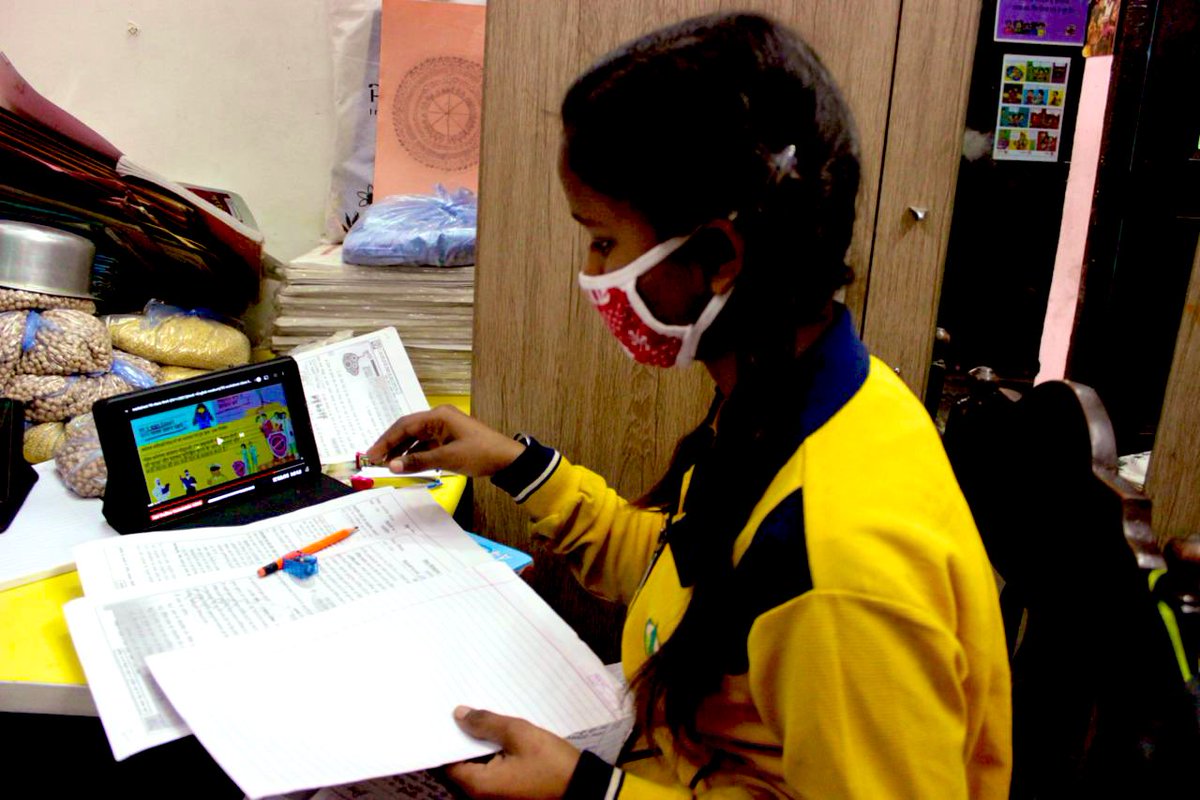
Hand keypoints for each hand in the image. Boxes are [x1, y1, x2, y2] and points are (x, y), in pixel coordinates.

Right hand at [364, 405, 524, 476]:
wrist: (507, 460)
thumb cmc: (480, 454)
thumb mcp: (447, 458)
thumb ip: (418, 461)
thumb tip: (391, 466)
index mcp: (438, 416)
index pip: (404, 425)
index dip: (386, 440)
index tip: (371, 455)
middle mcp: (439, 419)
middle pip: (407, 430)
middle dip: (391, 445)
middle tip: (374, 461)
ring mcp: (444, 429)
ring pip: (415, 439)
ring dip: (402, 451)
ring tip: (386, 465)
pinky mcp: (448, 440)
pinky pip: (425, 446)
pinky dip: (414, 455)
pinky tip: (405, 465)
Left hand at [444, 706, 579, 799]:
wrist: (583, 787)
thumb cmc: (551, 763)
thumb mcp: (519, 735)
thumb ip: (487, 723)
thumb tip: (458, 715)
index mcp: (478, 785)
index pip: (447, 762)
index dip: (446, 738)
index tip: (445, 716)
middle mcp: (481, 796)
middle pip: (460, 765)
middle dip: (461, 739)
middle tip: (462, 710)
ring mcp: (495, 796)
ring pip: (475, 768)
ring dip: (477, 746)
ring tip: (479, 717)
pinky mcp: (507, 792)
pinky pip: (489, 772)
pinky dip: (489, 755)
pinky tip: (496, 735)